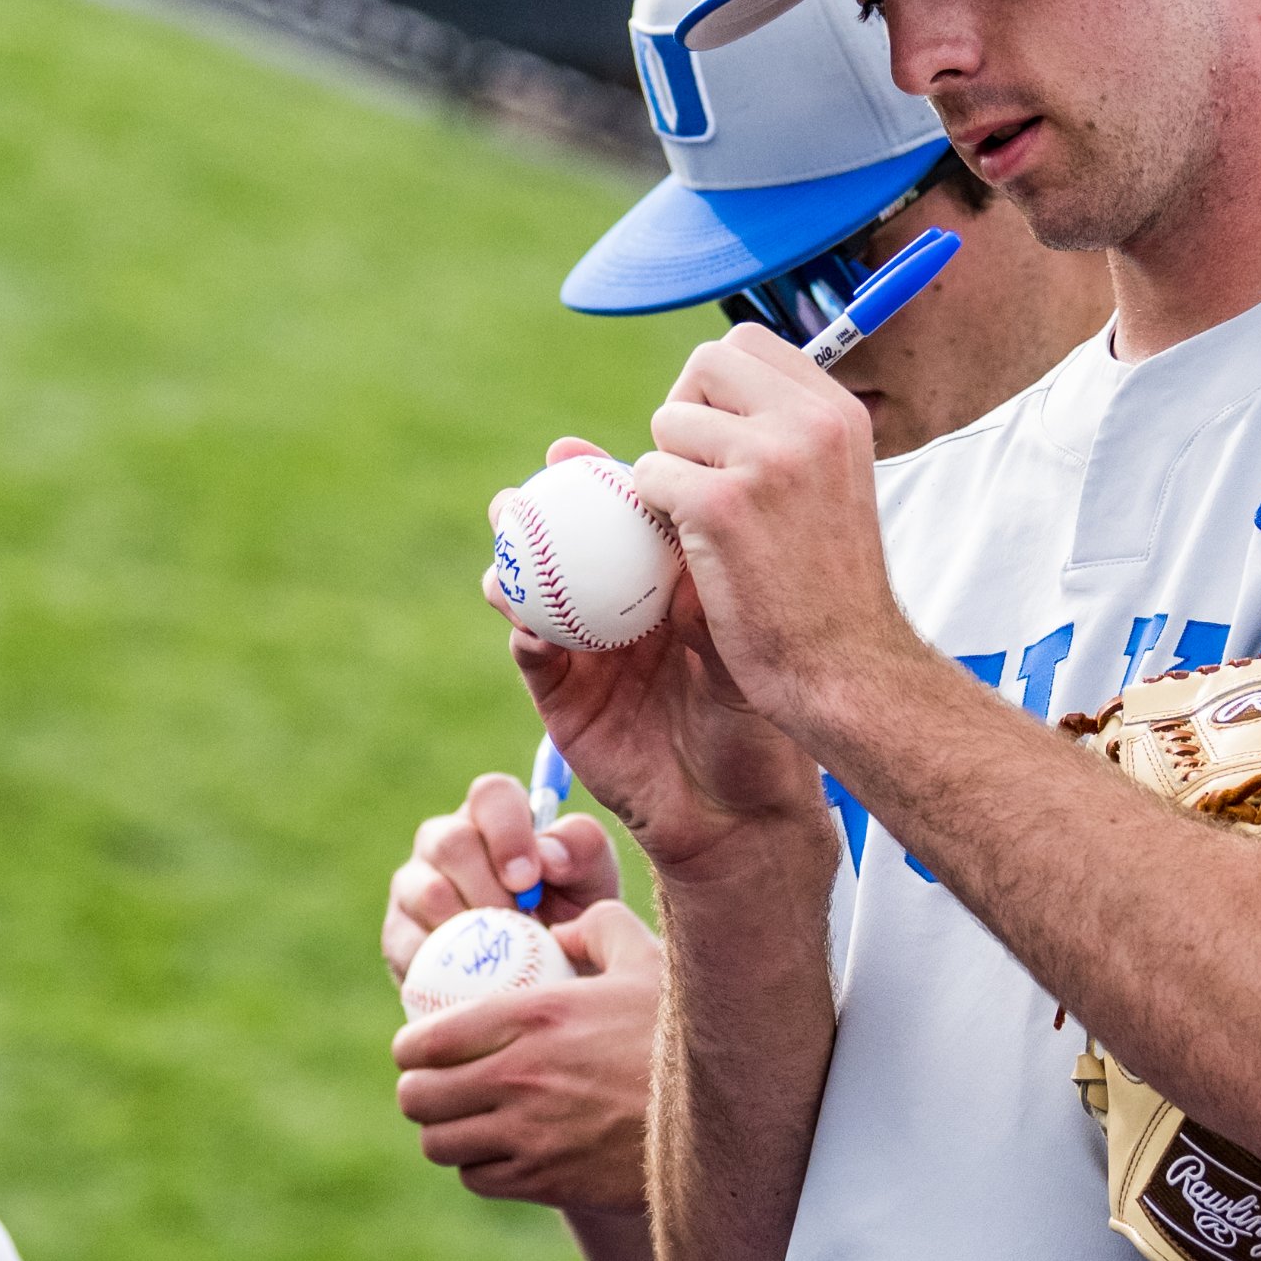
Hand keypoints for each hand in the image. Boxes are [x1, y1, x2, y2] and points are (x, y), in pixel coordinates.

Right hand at [384, 774, 622, 977]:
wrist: (544, 988)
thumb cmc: (574, 923)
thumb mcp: (594, 886)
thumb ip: (582, 852)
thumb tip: (548, 855)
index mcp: (495, 816)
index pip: (491, 794)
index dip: (508, 832)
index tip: (530, 881)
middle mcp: (447, 840)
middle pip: (450, 841)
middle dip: (490, 889)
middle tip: (522, 928)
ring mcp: (415, 884)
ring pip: (428, 892)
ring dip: (471, 930)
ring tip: (506, 960)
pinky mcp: (398, 933)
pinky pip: (409, 944)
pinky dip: (446, 967)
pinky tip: (477, 983)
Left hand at [389, 900, 663, 1213]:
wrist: (725, 1117)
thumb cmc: (680, 1035)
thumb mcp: (647, 962)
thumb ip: (597, 929)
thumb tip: (559, 928)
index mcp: (534, 1016)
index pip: (428, 1039)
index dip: (411, 1047)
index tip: (418, 1048)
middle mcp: (520, 1077)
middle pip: (419, 1097)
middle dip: (419, 1090)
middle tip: (435, 1085)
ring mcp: (529, 1135)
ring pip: (439, 1143)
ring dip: (444, 1132)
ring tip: (461, 1121)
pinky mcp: (546, 1181)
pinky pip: (477, 1178)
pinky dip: (478, 1166)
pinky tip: (498, 1150)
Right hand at [484, 439, 817, 875]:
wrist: (738, 809)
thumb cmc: (758, 722)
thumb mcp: (740, 642)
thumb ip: (708, 586)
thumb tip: (680, 518)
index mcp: (663, 587)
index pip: (619, 522)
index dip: (592, 484)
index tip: (569, 451)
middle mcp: (619, 613)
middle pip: (565, 550)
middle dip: (535, 513)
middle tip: (520, 490)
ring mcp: (585, 654)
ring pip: (535, 596)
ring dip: (512, 564)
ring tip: (502, 539)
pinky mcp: (561, 699)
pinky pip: (532, 654)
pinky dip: (522, 629)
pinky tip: (520, 614)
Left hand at [631, 331, 919, 743]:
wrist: (845, 667)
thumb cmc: (826, 591)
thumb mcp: (830, 486)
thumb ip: (785, 435)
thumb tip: (710, 395)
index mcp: (837, 412)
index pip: (748, 343)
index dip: (715, 389)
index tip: (722, 445)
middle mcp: (810, 421)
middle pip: (704, 363)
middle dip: (684, 413)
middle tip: (699, 477)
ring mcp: (768, 458)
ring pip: (668, 422)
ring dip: (668, 469)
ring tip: (706, 524)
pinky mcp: (723, 503)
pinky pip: (649, 474)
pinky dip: (655, 511)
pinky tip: (694, 549)